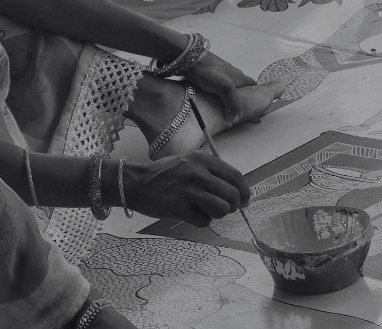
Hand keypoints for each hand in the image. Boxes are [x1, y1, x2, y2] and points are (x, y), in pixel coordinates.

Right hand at [124, 152, 250, 226]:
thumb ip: (211, 172)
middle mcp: (198, 173)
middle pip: (232, 195)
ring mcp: (189, 191)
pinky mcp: (180, 208)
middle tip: (225, 209)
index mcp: (203, 160)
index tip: (245, 200)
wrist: (136, 183)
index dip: (244, 191)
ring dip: (218, 214)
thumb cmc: (165, 174)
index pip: (235, 176)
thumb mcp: (190, 162)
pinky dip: (201, 221)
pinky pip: (204, 221)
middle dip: (233, 206)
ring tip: (207, 210)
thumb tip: (236, 190)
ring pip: (222, 209)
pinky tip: (192, 214)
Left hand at [181, 51, 256, 124]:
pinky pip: (216, 84)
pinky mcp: (208, 72)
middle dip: (240, 96)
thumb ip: (233, 103)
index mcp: (239, 76)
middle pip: (240, 85)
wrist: (188, 58)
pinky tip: (210, 97)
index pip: (252, 84)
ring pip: (227, 84)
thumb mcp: (225, 88)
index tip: (253, 104)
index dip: (255, 94)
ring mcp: (219, 71)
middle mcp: (231, 72)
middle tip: (235, 109)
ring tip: (222, 106)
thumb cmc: (209, 72)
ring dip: (227, 94)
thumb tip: (235, 119)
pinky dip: (216, 91)